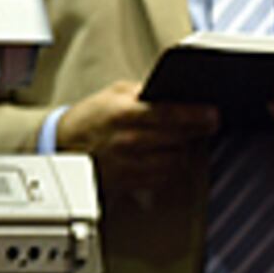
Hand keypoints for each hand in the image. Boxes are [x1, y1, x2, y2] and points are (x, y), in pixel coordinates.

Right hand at [57, 80, 219, 190]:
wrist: (60, 144)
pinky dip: (167, 167)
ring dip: (181, 150)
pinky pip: (161, 177)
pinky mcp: (125, 183)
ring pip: (172, 160)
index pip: (168, 114)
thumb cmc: (92, 116)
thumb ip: (147, 91)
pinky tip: (161, 156)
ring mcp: (125, 164)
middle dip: (195, 130)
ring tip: (177, 140)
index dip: (195, 115)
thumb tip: (178, 89)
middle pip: (176, 138)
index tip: (213, 114)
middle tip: (206, 123)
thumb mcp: (116, 93)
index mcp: (123, 114)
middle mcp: (125, 141)